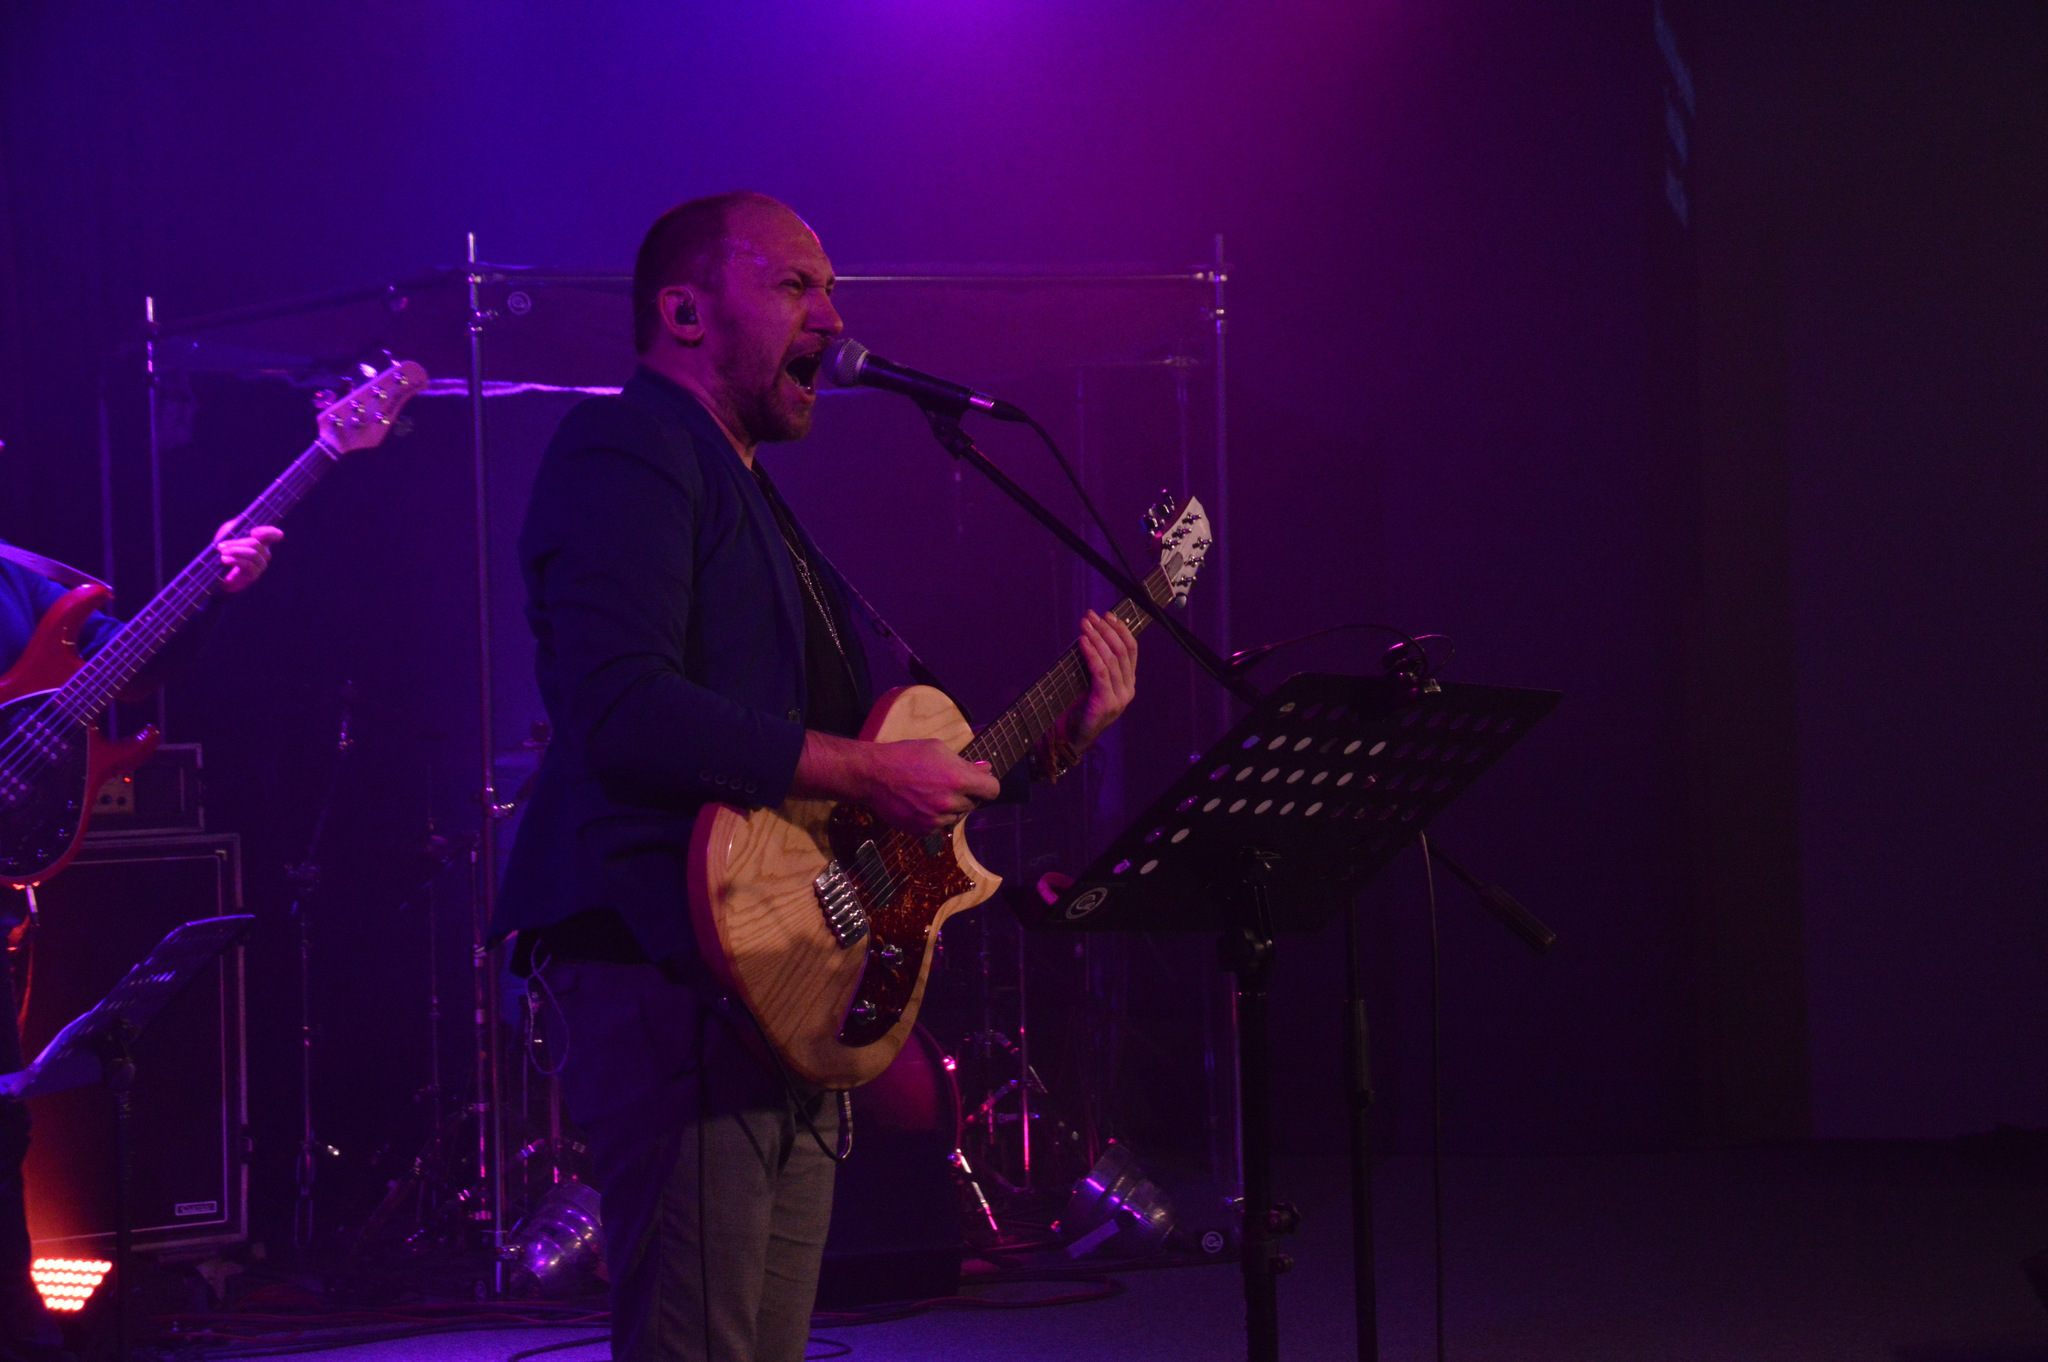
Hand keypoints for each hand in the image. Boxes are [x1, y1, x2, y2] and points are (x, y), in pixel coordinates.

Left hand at [214, 521, 282, 592]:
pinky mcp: (254, 576)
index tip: (253, 532)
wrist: (213, 569)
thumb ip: (239, 525)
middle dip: (237, 543)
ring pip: (254, 554)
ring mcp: (261, 565)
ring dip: (235, 552)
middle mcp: (264, 553)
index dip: (269, 532)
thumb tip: (253, 532)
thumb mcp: (228, 531)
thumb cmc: (222, 548)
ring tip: (222, 553)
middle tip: (221, 546)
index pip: (275, 535)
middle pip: (256, 544)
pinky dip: (235, 561)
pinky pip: (249, 566)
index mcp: (260, 540)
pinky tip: (225, 559)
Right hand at [861, 739, 999, 836]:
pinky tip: (921, 803)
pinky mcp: (923, 830)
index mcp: (958, 780)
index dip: (988, 785)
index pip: (993, 790)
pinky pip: (940, 827)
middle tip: (947, 783)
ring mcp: (936, 820)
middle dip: (967, 794)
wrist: (874, 775)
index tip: (980, 782)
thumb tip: (986, 769)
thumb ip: (965, 763)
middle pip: (974, 804)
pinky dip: (936, 818)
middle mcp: (950, 803)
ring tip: (931, 793)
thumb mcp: (938, 749)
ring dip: (951, 808)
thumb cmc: (905, 756)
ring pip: (957, 817)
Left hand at [1063, 609, 1138, 750]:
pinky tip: (1082, 641)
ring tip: (1085, 624)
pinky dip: (1091, 653)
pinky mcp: (1106, 703)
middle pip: (1122, 651)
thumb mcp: (1091, 681)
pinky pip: (1100, 672)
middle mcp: (1128, 689)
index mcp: (1128, 683)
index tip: (1107, 615)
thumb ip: (1097, 663)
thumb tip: (1090, 632)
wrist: (1071, 737)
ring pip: (1112, 659)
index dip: (1120, 630)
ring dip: (1097, 638)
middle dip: (1106, 630)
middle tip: (1091, 616)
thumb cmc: (1078, 707)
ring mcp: (1119, 697)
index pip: (1131, 650)